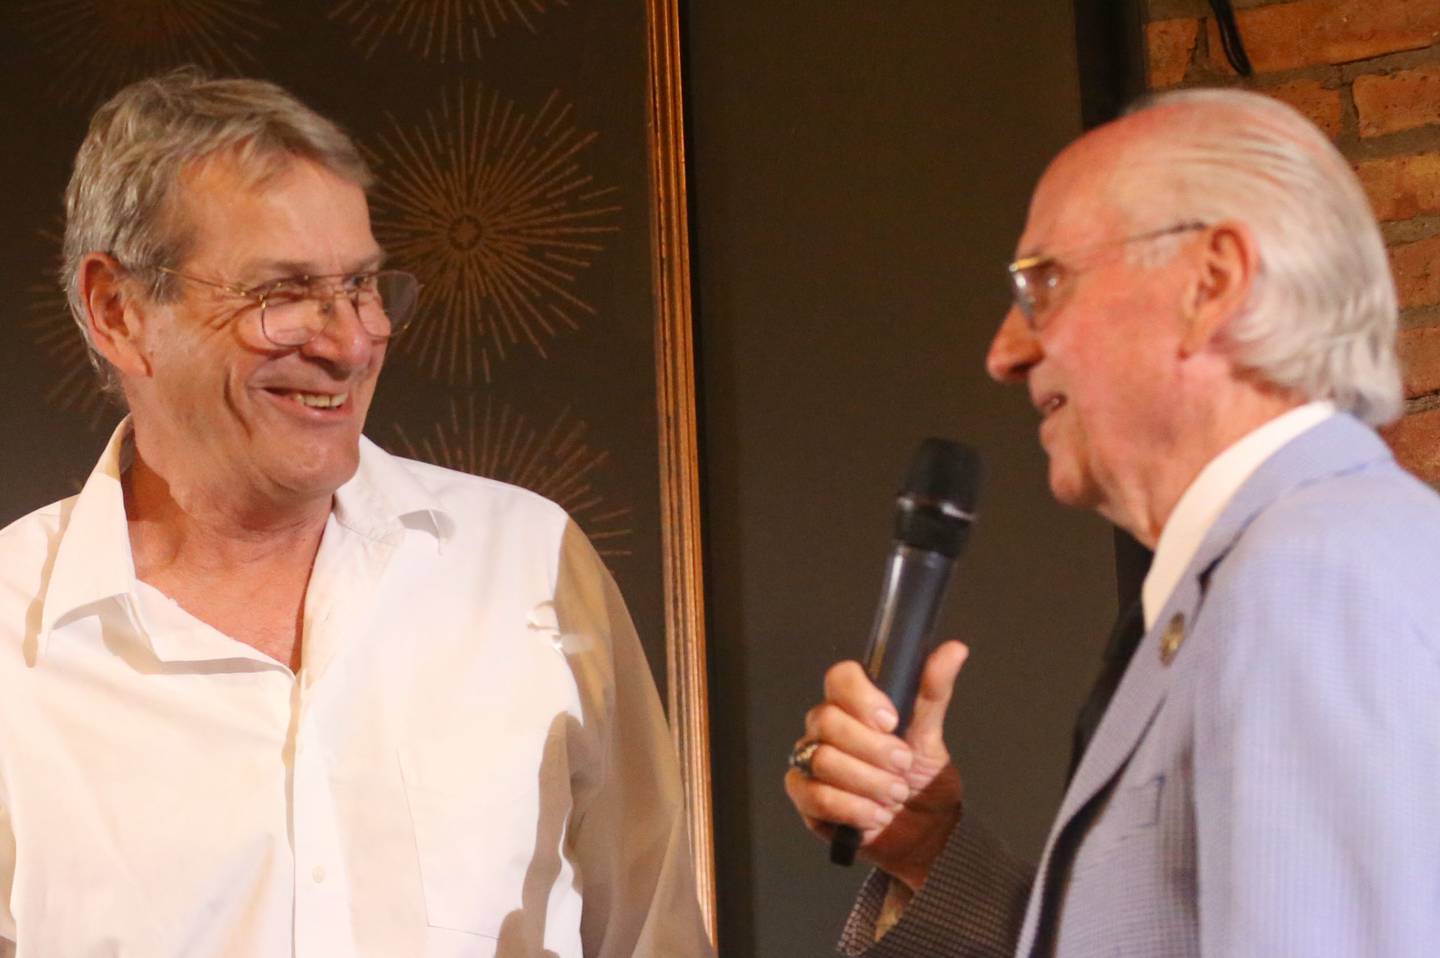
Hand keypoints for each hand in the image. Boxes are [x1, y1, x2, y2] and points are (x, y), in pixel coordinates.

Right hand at [784, 641, 968, 890]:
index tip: (892, 721)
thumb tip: (954, 650)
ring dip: (868, 782)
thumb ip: (933, 691)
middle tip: (903, 766)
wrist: (925, 831)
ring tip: (894, 795)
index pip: (839, 678)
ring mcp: (811, 761)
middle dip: (874, 750)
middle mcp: (826, 728)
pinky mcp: (805, 797)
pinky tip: (875, 815)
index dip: (862, 697)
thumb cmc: (923, 779)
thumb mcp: (931, 734)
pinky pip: (814, 795)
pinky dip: (852, 808)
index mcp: (854, 704)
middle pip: (827, 720)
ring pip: (822, 759)